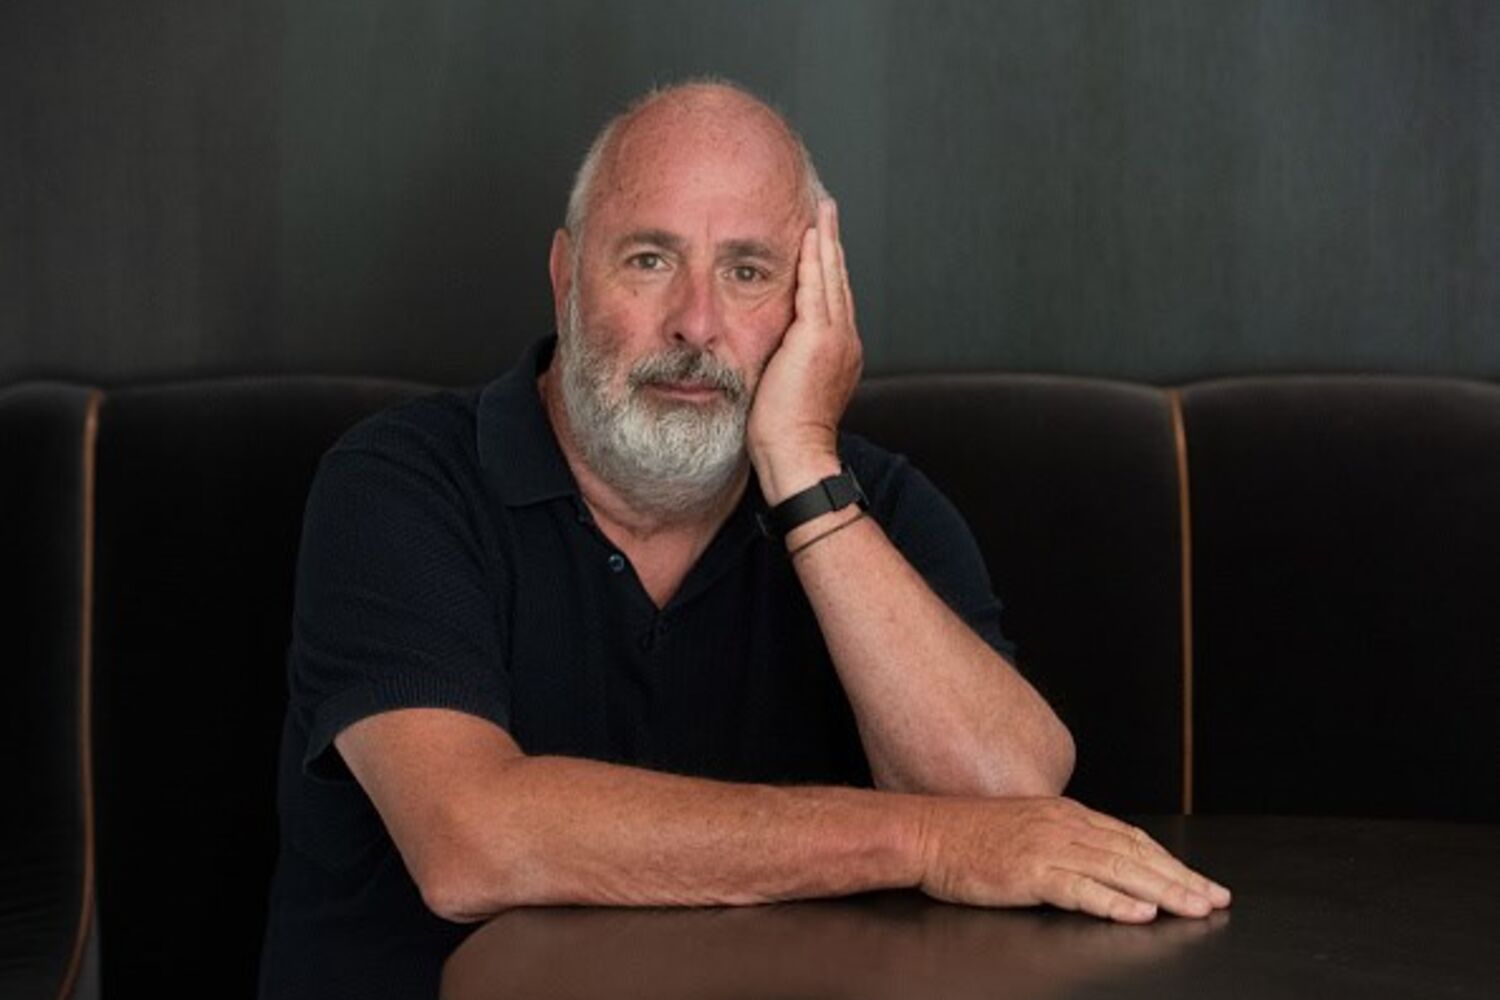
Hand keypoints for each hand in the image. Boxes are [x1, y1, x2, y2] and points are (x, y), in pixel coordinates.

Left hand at [747, 198, 863, 502]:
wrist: (797, 457)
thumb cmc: (785, 439)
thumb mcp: (786, 392)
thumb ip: (785, 365)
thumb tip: (769, 357)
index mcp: (838, 354)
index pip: (833, 299)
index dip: (827, 268)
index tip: (819, 242)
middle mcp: (844, 341)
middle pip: (838, 280)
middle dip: (831, 244)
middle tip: (827, 211)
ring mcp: (835, 339)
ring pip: (831, 277)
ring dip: (825, 241)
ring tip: (821, 211)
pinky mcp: (818, 339)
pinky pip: (816, 288)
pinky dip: (813, 259)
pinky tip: (808, 235)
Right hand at [917, 797, 1231, 922]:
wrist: (925, 831)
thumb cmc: (966, 835)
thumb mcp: (1023, 828)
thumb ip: (1060, 842)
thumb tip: (1094, 862)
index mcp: (1065, 815)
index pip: (1131, 838)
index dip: (1170, 861)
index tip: (1199, 880)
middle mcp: (1064, 826)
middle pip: (1136, 854)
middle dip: (1181, 878)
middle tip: (1215, 898)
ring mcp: (1049, 848)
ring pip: (1119, 870)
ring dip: (1163, 891)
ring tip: (1194, 907)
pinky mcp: (1030, 873)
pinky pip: (1081, 889)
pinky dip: (1114, 902)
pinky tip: (1139, 914)